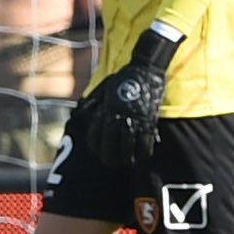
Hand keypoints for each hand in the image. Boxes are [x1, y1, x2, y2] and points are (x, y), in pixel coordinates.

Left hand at [84, 31, 174, 168]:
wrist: (145, 71)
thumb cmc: (122, 79)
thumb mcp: (103, 89)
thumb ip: (95, 102)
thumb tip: (83, 111)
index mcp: (107, 111)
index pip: (97, 136)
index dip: (96, 147)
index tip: (98, 152)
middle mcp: (120, 118)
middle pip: (111, 146)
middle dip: (109, 157)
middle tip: (110, 162)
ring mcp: (136, 121)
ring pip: (129, 148)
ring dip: (126, 158)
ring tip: (125, 161)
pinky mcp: (150, 122)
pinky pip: (147, 144)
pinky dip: (143, 153)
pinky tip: (141, 156)